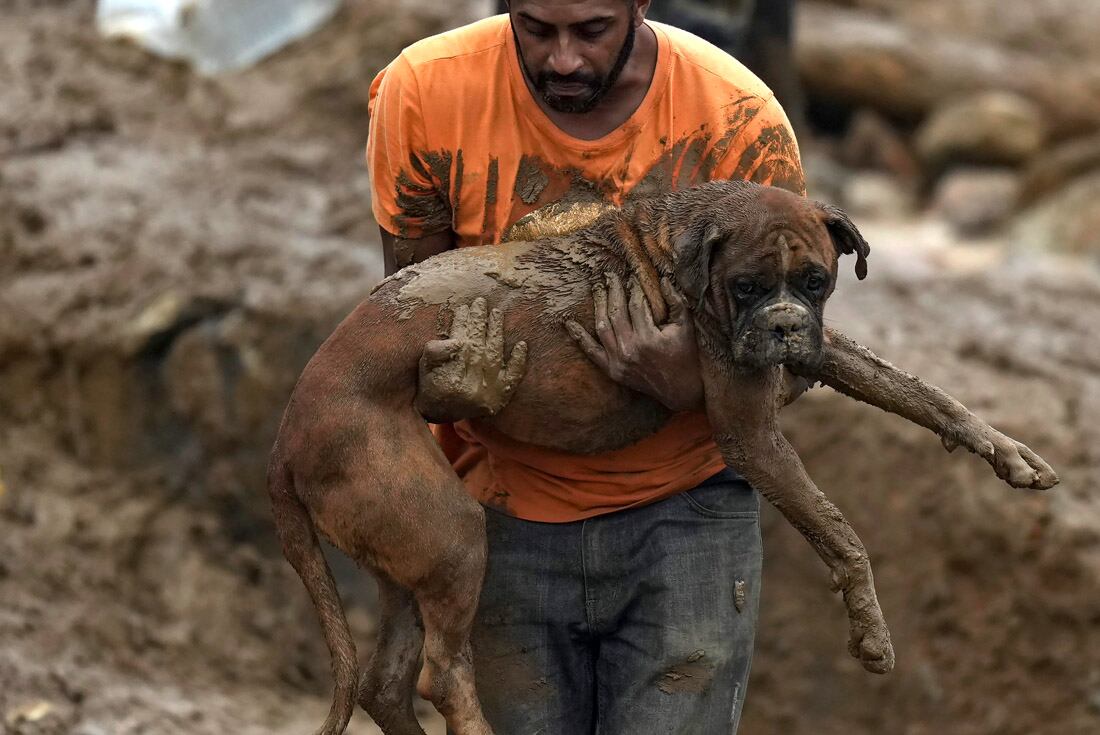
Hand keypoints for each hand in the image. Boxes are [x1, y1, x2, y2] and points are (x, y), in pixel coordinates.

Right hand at [415, 297, 527, 422]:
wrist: (441, 414)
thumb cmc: (430, 385)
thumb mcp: (424, 367)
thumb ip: (435, 352)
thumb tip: (456, 341)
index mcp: (451, 375)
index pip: (459, 341)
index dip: (462, 322)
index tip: (464, 307)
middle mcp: (472, 384)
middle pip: (478, 344)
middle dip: (479, 321)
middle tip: (480, 302)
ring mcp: (489, 390)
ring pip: (495, 353)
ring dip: (496, 331)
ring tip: (496, 312)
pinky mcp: (501, 396)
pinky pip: (513, 376)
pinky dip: (518, 360)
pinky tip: (521, 344)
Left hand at [566, 273, 703, 411]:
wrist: (680, 390)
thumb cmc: (686, 355)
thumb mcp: (686, 327)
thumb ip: (676, 301)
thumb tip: (663, 279)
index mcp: (649, 338)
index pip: (636, 304)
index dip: (634, 287)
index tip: (633, 276)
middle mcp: (630, 350)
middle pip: (616, 311)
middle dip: (613, 290)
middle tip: (610, 274)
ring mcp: (618, 361)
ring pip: (602, 326)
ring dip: (598, 304)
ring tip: (597, 287)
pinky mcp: (612, 371)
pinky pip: (591, 352)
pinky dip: (579, 337)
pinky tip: (569, 323)